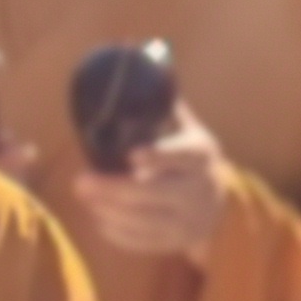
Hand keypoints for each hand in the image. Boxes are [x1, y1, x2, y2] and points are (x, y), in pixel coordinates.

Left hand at [72, 117, 226, 259]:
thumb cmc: (193, 160)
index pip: (184, 156)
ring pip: (145, 222)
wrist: (220, 207)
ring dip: (109, 211)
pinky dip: (118, 233)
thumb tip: (150, 56)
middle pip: (155, 194)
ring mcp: (187, 221)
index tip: (131, 155)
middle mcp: (198, 190)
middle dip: (114, 189)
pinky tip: (98, 217)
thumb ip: (167, 103)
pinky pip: (143, 243)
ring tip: (84, 197)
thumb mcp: (190, 129)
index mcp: (202, 156)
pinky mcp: (175, 243)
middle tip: (80, 182)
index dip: (159, 156)